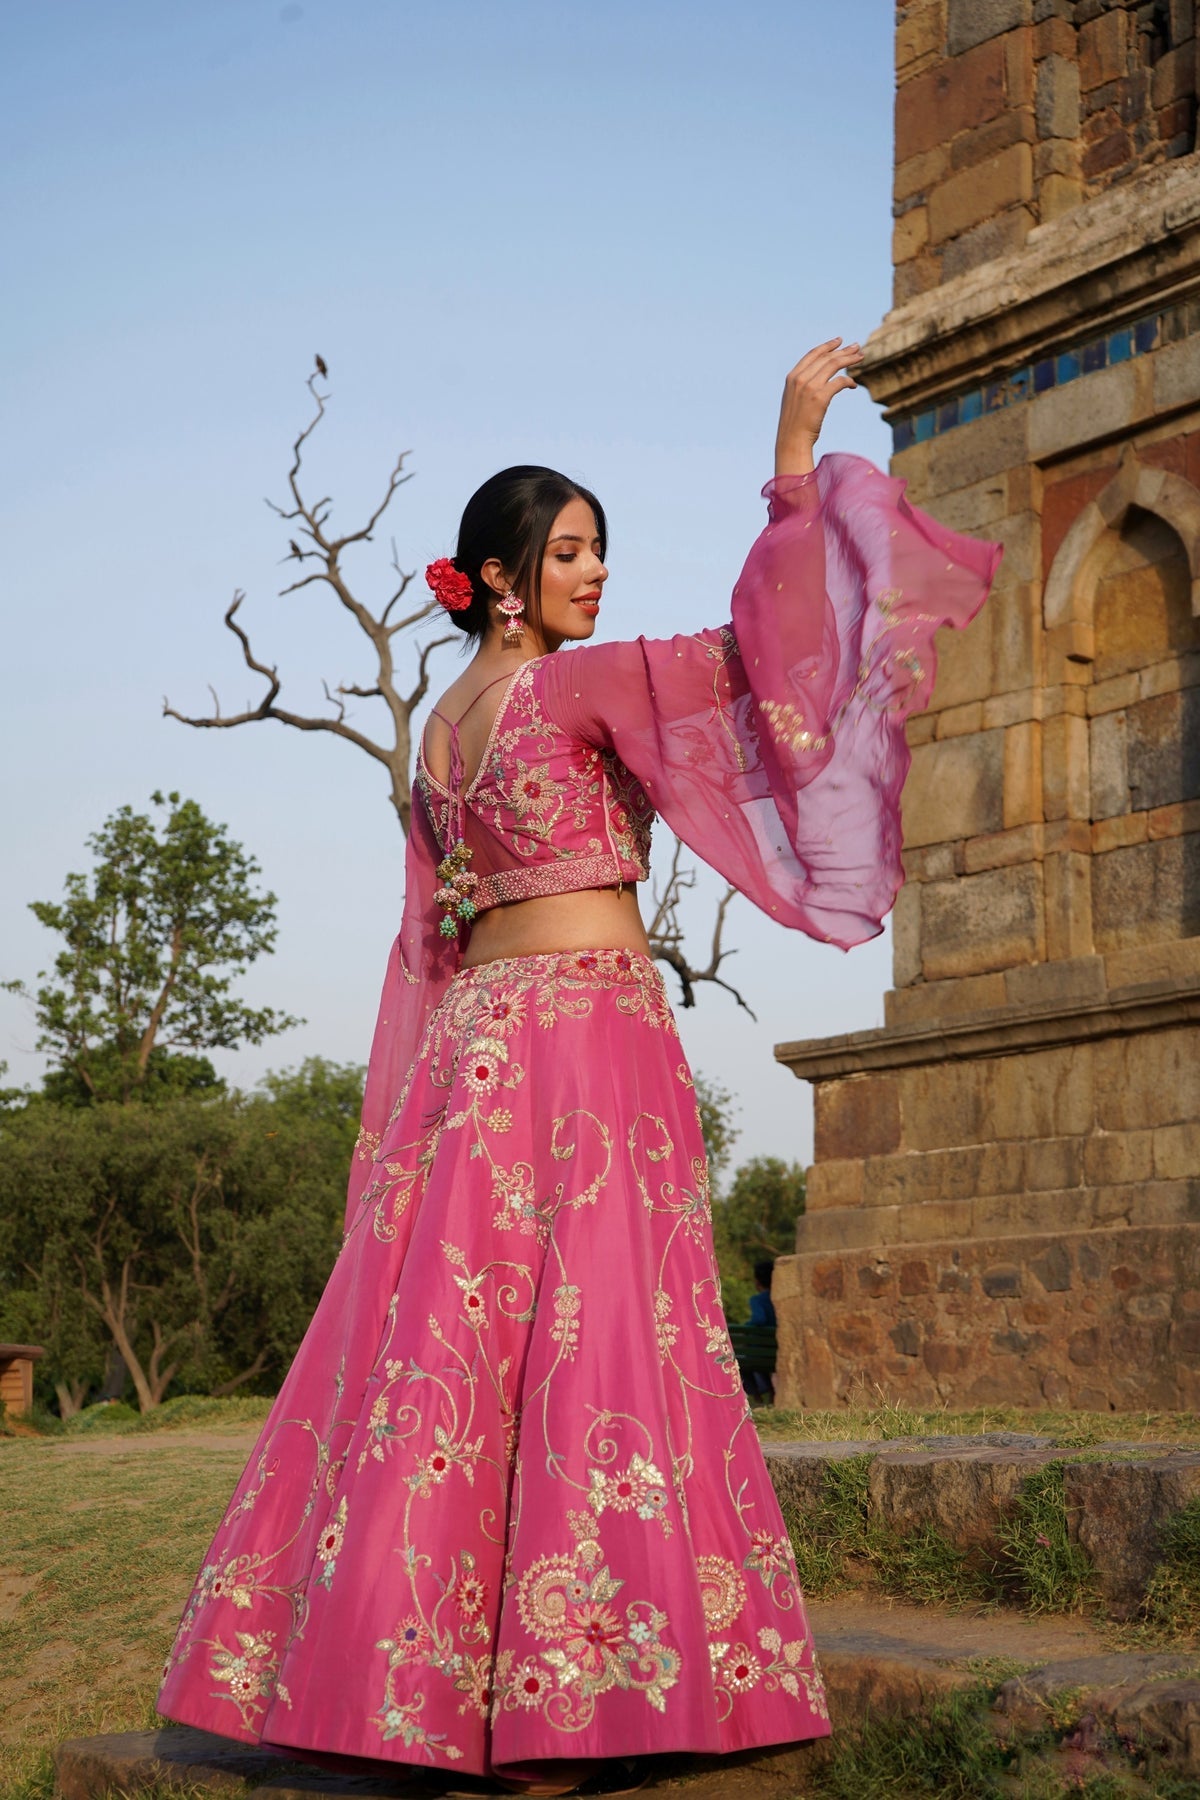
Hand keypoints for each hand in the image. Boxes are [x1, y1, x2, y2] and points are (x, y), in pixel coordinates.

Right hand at [774, 338, 863, 475]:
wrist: (791, 441)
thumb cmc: (794, 424)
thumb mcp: (794, 400)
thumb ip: (803, 386)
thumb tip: (821, 379)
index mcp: (792, 377)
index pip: (813, 355)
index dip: (827, 346)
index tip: (839, 341)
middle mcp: (800, 379)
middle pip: (826, 358)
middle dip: (843, 351)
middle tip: (857, 347)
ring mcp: (809, 387)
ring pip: (834, 365)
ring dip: (849, 359)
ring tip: (861, 357)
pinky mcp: (820, 397)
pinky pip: (839, 381)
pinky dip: (849, 381)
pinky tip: (853, 385)